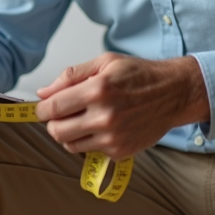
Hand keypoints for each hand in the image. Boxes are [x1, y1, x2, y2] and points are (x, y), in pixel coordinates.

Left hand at [34, 53, 209, 158]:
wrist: (173, 94)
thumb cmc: (140, 75)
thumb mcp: (105, 63)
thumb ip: (71, 76)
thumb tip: (44, 92)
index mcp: (97, 90)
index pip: (52, 108)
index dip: (41, 109)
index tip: (43, 108)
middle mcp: (104, 116)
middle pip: (57, 131)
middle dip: (52, 123)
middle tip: (60, 115)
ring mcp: (113, 137)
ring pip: (70, 145)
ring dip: (69, 134)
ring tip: (81, 119)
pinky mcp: (120, 151)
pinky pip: (90, 151)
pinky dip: (89, 141)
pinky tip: (101, 127)